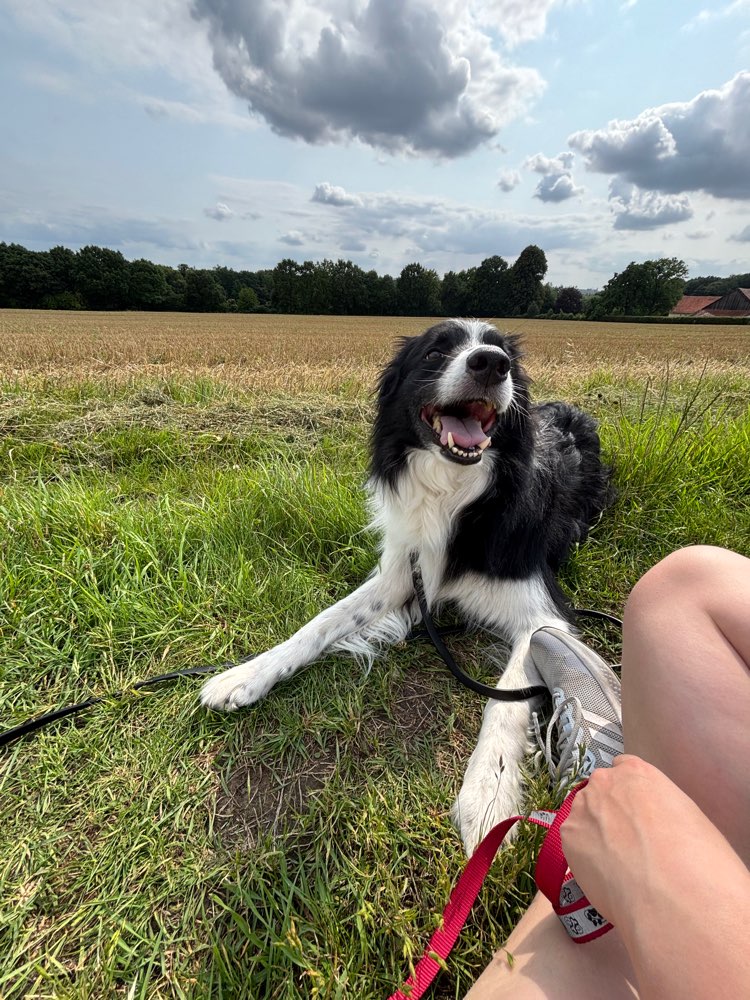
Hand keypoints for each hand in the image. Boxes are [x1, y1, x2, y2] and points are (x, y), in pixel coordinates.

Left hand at [560, 755, 730, 924]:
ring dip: (595, 832)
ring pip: (584, 816)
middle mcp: (605, 782)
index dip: (630, 795)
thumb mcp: (688, 816)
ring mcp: (583, 807)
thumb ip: (663, 807)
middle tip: (627, 842)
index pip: (624, 769)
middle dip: (610, 812)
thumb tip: (658, 822)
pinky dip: (585, 856)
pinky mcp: (568, 836)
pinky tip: (605, 875)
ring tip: (616, 864)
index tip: (635, 814)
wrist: (672, 892)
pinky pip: (574, 842)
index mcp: (637, 771)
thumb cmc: (695, 857)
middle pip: (601, 792)